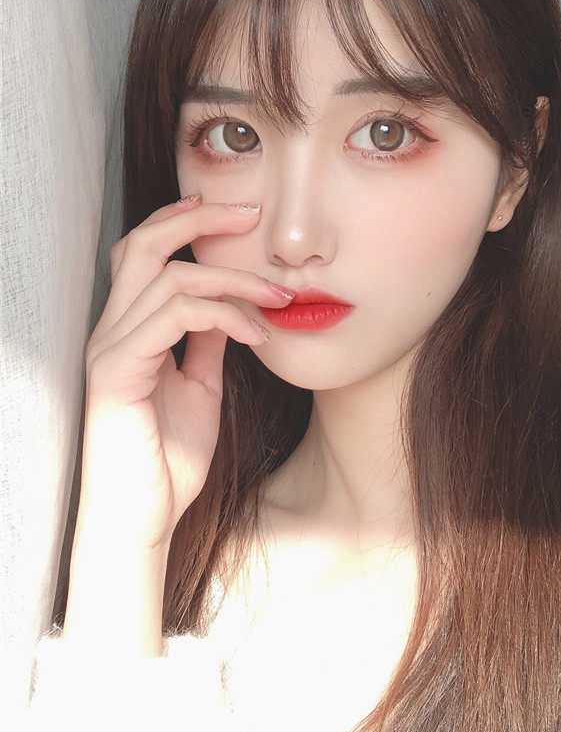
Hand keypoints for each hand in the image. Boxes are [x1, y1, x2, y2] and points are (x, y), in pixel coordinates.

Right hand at [74, 195, 292, 557]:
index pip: (148, 255)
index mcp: (130, 331)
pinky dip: (223, 315)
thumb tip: (230, 310)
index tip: (240, 216)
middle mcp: (112, 331)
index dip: (187, 225)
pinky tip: (256, 334)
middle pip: (144, 244)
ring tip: (278, 296)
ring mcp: (110, 350)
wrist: (145, 519)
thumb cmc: (169, 461)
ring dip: (234, 279)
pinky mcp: (117, 373)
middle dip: (199, 219)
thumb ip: (206, 345)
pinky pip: (174, 318)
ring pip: (169, 278)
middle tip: (253, 213)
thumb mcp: (199, 389)